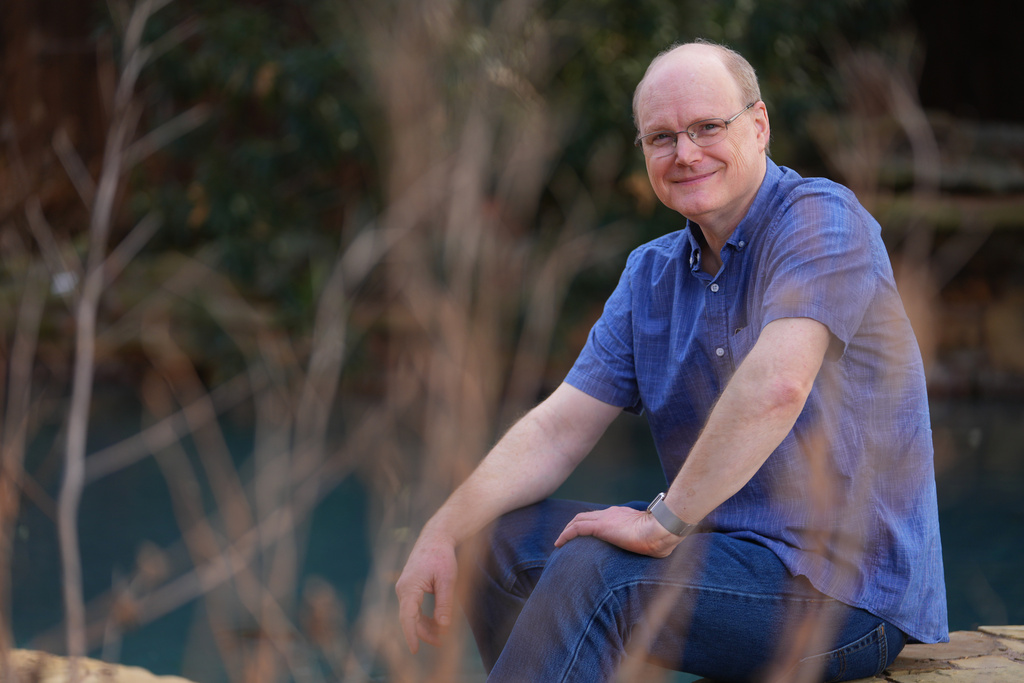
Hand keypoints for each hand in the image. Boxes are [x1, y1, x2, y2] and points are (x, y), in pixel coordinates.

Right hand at [395, 532, 457, 653]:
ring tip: (441, 636)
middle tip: (441, 643)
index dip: (411, 635)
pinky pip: (414, 608)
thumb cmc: (441, 556)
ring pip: (411, 615)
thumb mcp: (447, 580)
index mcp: (409, 587)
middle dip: (423, 633)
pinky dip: (424, 617)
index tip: (415, 650)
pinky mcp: (409, 588)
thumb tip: (444, 626)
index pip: (407, 617)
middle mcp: (403, 589)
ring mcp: (404, 589)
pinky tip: (436, 623)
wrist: (435, 538)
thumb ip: (445, 603)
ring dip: (425, 627)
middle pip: (409, 619)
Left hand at [553, 505, 681, 557]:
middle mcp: (611, 514)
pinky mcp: (601, 526)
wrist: (661, 529)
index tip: (583, 534)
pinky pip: (577, 529)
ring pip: (578, 520)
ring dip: (567, 530)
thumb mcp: (652, 538)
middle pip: (585, 516)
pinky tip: (559, 544)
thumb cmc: (662, 536)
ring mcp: (606, 518)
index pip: (600, 517)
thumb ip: (648, 541)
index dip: (589, 523)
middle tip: (566, 537)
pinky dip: (565, 535)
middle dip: (573, 525)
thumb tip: (658, 550)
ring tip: (559, 542)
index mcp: (622, 515)